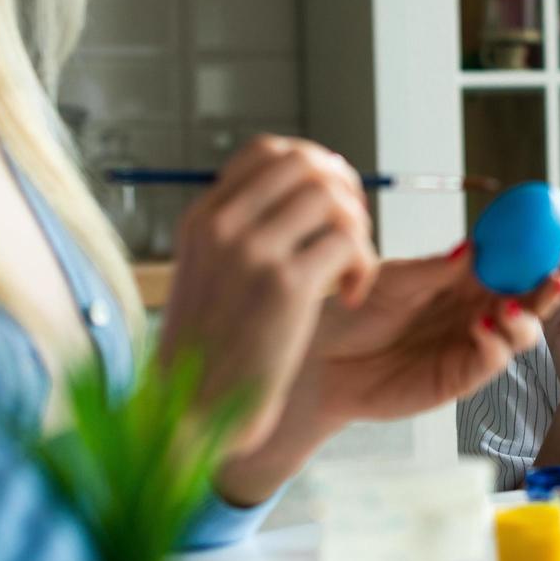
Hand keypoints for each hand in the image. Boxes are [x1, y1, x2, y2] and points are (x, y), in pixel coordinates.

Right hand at [157, 136, 376, 460]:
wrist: (196, 409)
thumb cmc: (214, 347)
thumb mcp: (210, 272)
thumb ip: (246, 228)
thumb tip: (312, 187)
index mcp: (203, 217)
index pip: (268, 151)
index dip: (312, 163)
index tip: (330, 199)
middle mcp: (223, 225)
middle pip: (306, 164)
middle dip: (344, 189)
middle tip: (351, 232)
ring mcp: (253, 252)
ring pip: (332, 198)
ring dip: (357, 230)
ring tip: (351, 269)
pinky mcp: (285, 286)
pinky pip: (347, 244)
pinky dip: (363, 267)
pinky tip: (351, 297)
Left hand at [213, 241, 559, 502]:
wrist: (320, 358)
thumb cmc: (353, 310)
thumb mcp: (394, 279)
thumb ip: (436, 269)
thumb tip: (476, 247)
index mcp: (466, 277)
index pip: (517, 257)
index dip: (545, 244)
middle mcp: (476, 308)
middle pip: (530, 295)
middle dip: (552, 281)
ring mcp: (471, 343)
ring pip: (521, 330)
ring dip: (529, 316)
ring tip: (514, 305)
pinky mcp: (459, 378)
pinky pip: (491, 360)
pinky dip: (496, 343)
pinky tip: (485, 326)